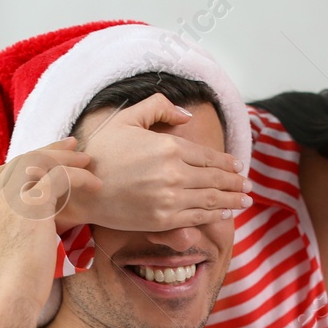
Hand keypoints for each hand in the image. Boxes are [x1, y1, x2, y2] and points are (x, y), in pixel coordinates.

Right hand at [0, 138, 99, 318]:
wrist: (7, 300)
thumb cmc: (11, 290)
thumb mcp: (8, 256)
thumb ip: (15, 237)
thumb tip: (33, 238)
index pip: (3, 173)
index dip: (28, 164)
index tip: (48, 161)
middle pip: (21, 160)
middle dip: (49, 150)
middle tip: (72, 147)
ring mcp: (8, 199)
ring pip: (39, 161)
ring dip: (66, 159)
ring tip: (87, 161)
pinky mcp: (30, 205)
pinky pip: (59, 177)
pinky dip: (79, 177)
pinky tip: (95, 185)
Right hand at [59, 93, 250, 230]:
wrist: (79, 189)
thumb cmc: (101, 152)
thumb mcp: (127, 119)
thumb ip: (158, 107)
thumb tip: (187, 115)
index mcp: (168, 147)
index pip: (209, 157)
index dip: (227, 163)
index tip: (238, 167)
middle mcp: (174, 173)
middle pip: (215, 179)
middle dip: (236, 183)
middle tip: (248, 186)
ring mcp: (169, 199)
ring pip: (212, 200)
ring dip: (233, 201)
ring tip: (246, 201)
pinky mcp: (162, 220)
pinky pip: (197, 218)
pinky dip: (216, 216)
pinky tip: (226, 214)